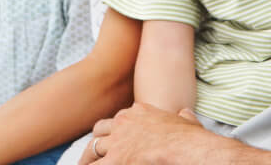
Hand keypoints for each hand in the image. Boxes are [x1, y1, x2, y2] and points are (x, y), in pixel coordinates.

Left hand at [79, 104, 202, 163]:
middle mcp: (124, 122)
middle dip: (98, 138)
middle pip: (101, 128)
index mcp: (140, 110)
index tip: (118, 135)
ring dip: (88, 157)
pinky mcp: (114, 158)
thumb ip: (183, 115)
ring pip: (92, 147)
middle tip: (94, 150)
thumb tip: (185, 112)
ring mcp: (116, 139)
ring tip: (83, 164)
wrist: (180, 144)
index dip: (119, 127)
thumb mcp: (186, 119)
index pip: (122, 116)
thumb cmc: (186, 136)